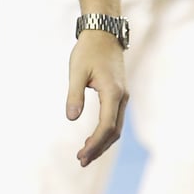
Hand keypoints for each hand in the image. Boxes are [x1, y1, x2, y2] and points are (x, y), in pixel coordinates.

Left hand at [66, 30, 128, 166]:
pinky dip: (105, 132)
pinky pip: (115, 119)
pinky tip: (93, 138)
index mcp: (112, 92)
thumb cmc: (88, 50)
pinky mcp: (119, 94)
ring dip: (102, 142)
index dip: (95, 144)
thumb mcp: (76, 70)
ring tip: (85, 154)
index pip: (106, 126)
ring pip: (116, 127)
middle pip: (114, 132)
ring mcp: (122, 96)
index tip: (81, 155)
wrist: (104, 33)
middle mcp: (122, 97)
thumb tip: (71, 118)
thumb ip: (74, 94)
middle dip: (98, 148)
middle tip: (81, 160)